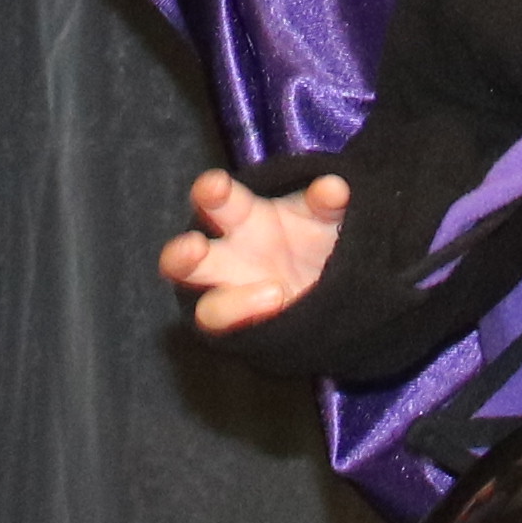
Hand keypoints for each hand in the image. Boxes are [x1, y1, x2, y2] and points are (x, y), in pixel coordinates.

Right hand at [160, 170, 348, 334]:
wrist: (339, 287)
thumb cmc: (319, 238)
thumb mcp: (328, 215)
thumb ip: (329, 203)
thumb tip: (333, 188)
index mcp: (242, 218)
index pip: (217, 202)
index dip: (210, 193)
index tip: (216, 186)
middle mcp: (228, 259)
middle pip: (185, 260)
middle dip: (182, 254)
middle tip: (196, 248)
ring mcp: (235, 300)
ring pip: (209, 311)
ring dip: (230, 306)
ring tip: (276, 293)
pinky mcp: (250, 333)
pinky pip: (240, 337)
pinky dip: (257, 325)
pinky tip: (284, 312)